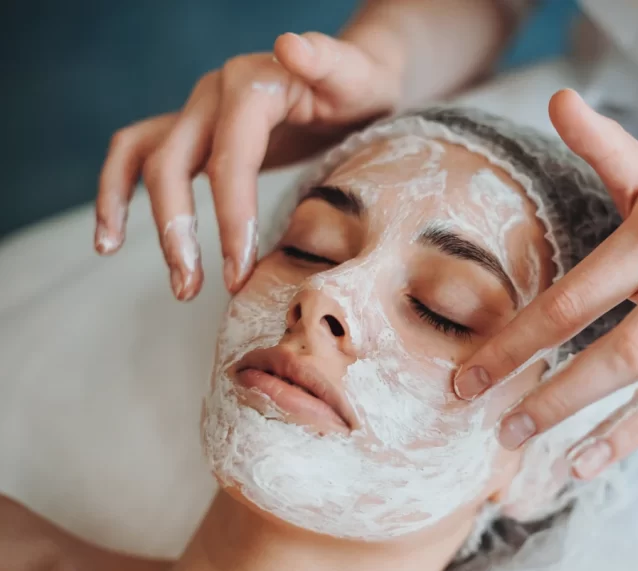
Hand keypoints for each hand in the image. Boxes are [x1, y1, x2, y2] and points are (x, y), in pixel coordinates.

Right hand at [95, 32, 401, 299]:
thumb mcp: (355, 74)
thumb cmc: (359, 85)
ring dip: (141, 220)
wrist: (353, 80)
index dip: (230, 218)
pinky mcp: (193, 131)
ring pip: (146, 162)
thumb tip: (288, 44)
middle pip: (173, 162)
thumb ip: (326, 60)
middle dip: (178, 230)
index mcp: (249, 85)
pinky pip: (139, 157)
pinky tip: (109, 239)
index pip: (229, 159)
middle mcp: (212, 94)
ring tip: (166, 278)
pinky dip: (116, 194)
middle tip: (194, 289)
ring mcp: (197, 111)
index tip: (239, 271)